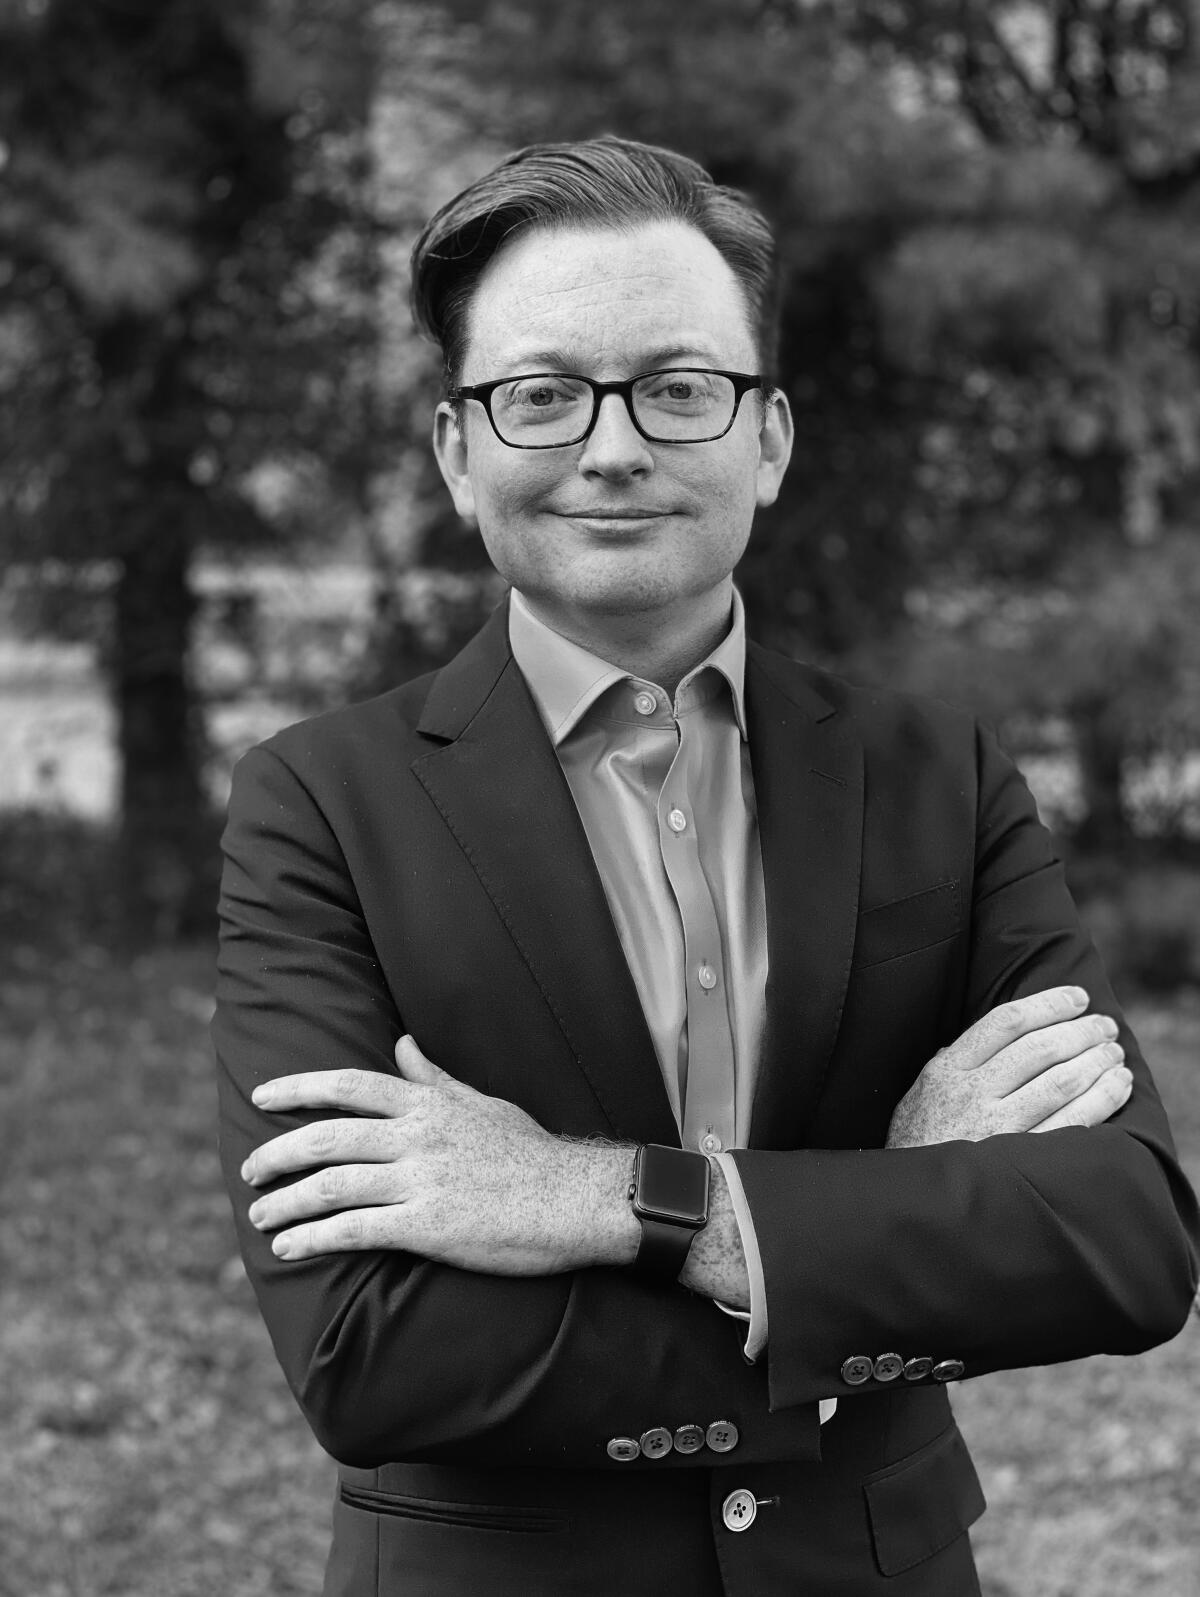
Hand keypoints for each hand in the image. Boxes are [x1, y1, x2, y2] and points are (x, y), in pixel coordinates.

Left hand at [241, 1036, 639, 1270]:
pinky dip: (314, 1238)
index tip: (262, 1096)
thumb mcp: (483, 1103)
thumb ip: (435, 1078)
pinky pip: (356, 1230)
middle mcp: (418, 1136)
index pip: (349, 1085)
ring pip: (333, 1185)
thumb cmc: (532, 1154)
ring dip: (287, 1201)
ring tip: (260, 1216)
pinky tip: (289, 1248)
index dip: (299, 1088)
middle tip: (248, 1170)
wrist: (576, 1199)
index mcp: (429, 1104)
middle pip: (328, 1136)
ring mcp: (421, 1180)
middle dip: (279, 1152)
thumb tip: (402, 1043)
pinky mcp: (428, 1226)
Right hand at [886, 986, 1131, 1148]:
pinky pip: (1075, 1122)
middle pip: (1040, 1048)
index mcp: (947, 1070)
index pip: (1006, 1022)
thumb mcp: (918, 1095)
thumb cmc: (917, 1145)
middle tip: (1105, 1026)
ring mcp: (999, 1128)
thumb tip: (989, 1036)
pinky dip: (1103, 1098)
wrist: (913, 1202)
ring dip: (1096, 1061)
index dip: (1049, 1004)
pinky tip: (1118, 1085)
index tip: (1077, 998)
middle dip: (1081, 1031)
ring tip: (1114, 1052)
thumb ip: (950, 1063)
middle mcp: (973, 1094)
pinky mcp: (1023, 1160)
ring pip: (1062, 1081)